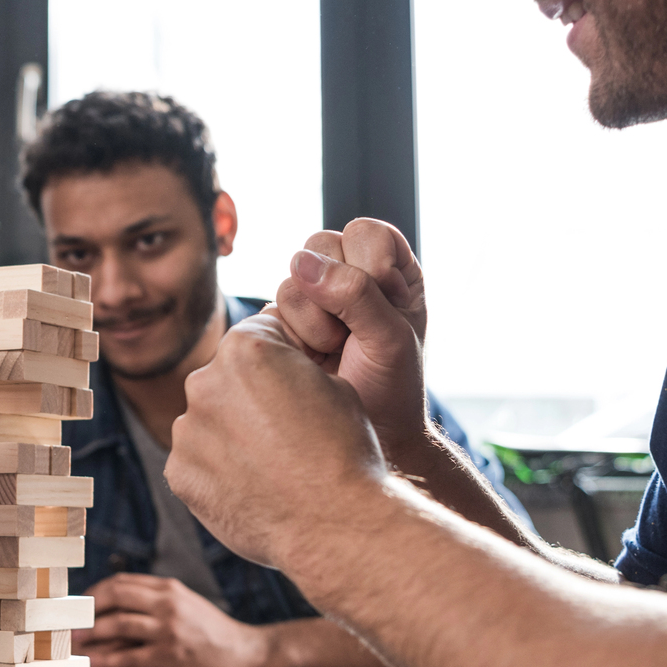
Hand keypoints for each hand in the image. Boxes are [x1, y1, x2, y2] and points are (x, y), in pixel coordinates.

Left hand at [81, 573, 271, 666]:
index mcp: (170, 588)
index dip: (95, 592)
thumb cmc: (214, 633)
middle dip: (87, 608)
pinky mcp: (174, 655)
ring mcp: (171, 628)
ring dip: (93, 635)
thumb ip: (159, 600)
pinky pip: (132, 657)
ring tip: (76, 644)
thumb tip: (123, 601)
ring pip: (119, 625)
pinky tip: (97, 666)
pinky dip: (110, 662)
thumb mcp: (187, 605)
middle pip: (115, 596)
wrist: (249, 654)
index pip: (122, 582)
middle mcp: (169, 603)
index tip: (80, 605)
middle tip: (70, 622)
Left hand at [167, 311, 388, 571]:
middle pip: (225, 379)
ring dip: (231, 436)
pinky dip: (218, 471)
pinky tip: (253, 488)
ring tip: (272, 466)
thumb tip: (278, 372)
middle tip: (286, 434)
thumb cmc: (344, 450)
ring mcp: (186, 430)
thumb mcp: (335, 384)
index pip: (258, 338)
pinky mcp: (179, 473)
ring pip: (208, 422)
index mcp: (245, 348)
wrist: (335, 524)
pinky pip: (196, 462)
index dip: (285, 364)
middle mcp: (204, 381)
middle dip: (249, 398)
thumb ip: (292, 367)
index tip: (300, 392)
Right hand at [272, 219, 433, 466]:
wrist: (367, 434)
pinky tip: (312, 357)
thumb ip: (356, 294)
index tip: (384, 301)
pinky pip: (274, 305)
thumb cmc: (392, 388)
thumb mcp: (390, 338)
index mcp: (392, 271)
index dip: (369, 262)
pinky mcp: (286, 321)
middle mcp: (351, 276)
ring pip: (293, 274)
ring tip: (334, 350)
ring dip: (315, 318)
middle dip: (337, 291)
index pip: (368, 232)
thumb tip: (301, 263)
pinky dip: (295, 333)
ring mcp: (315, 298)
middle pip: (322, 244)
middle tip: (354, 332)